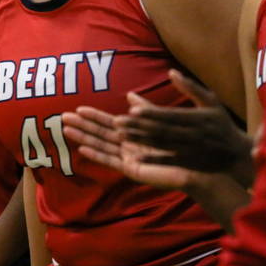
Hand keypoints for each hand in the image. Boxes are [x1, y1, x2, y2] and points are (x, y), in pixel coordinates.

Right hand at [63, 113, 206, 190]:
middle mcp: (130, 147)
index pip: (110, 123)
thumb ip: (146, 109)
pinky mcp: (134, 170)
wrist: (202, 164)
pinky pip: (112, 162)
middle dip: (83, 126)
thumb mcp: (164, 120)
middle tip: (63, 117)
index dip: (94, 116)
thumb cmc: (187, 144)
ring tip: (66, 129)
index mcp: (137, 135)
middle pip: (102, 134)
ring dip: (84, 137)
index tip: (79, 108)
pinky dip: (97, 156)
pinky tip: (82, 150)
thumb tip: (130, 95)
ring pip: (102, 145)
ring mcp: (130, 159)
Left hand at [121, 70, 253, 184]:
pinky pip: (168, 162)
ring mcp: (189, 151)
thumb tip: (171, 71)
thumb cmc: (221, 124)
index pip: (170, 115)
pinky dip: (152, 160)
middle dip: (139, 127)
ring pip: (161, 145)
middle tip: (117, 122)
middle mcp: (191, 135)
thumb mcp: (211, 102)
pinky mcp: (188, 163)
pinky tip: (136, 158)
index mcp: (196, 118)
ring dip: (140, 140)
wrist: (237, 155)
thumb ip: (191, 87)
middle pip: (161, 130)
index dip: (152, 113)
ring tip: (120, 135)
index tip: (133, 109)